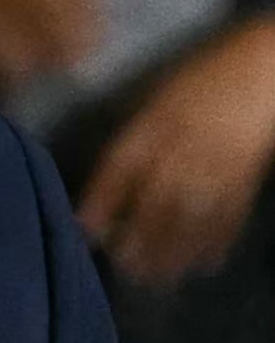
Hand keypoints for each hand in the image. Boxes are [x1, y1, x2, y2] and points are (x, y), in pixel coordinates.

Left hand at [80, 18, 274, 285]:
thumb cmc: (208, 75)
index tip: (85, 226)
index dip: (103, 197)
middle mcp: (187, 144)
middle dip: (138, 234)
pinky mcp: (250, 174)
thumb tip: (116, 173)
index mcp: (159, 120)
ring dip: (174, 248)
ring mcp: (221, 162)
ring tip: (157, 276)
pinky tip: (206, 263)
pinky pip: (233, 212)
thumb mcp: (163, 94)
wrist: (267, 66)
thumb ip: (142, 130)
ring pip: (194, 212)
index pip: (123, 164)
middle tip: (123, 265)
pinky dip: (219, 239)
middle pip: (157, 197)